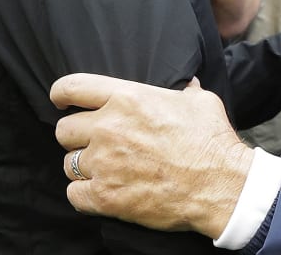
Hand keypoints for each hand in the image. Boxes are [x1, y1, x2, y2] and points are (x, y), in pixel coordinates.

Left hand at [50, 74, 253, 238]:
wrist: (220, 185)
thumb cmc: (212, 142)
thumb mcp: (200, 102)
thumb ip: (184, 90)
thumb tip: (187, 85)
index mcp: (127, 98)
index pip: (72, 87)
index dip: (60, 94)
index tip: (60, 102)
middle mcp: (109, 127)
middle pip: (63, 130)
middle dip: (76, 137)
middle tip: (94, 144)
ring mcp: (104, 163)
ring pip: (68, 164)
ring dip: (83, 168)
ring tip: (105, 171)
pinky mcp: (106, 196)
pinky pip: (74, 195)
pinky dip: (84, 195)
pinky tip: (102, 192)